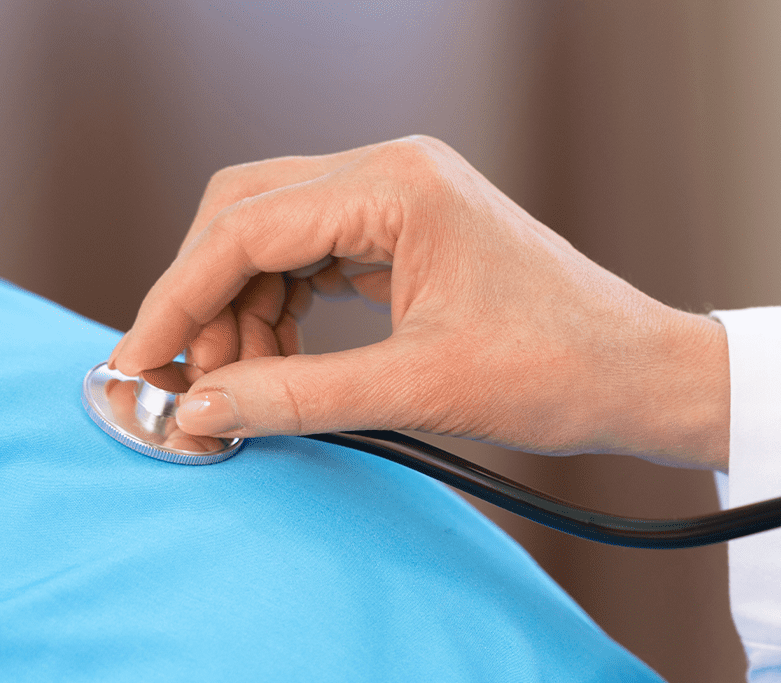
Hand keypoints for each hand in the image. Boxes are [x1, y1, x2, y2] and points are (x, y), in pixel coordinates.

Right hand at [110, 136, 731, 468]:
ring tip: (235, 392)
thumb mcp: (417, 393)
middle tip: (186, 383)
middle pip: (245, 214)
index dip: (178, 300)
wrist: (642, 377)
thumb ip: (297, 399)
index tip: (138, 364)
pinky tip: (271, 368)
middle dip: (203, 298)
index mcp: (396, 185)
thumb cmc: (558, 373)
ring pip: (272, 236)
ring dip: (240, 311)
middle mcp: (392, 171)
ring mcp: (400, 198)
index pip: (245, 228)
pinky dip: (280, 312)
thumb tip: (201, 413)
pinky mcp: (407, 233)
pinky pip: (312, 258)